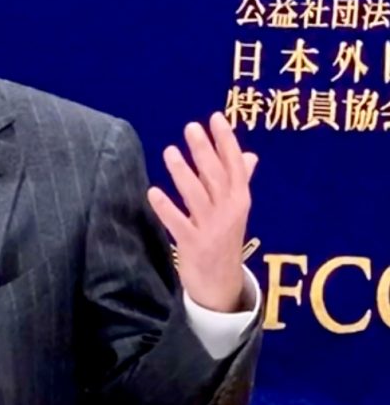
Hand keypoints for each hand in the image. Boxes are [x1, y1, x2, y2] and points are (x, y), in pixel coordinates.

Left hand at [147, 112, 257, 312]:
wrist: (222, 286)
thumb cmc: (225, 241)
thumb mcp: (236, 211)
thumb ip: (240, 182)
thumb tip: (250, 156)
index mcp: (240, 200)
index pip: (235, 166)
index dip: (226, 141)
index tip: (216, 118)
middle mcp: (229, 212)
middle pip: (216, 176)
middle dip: (204, 150)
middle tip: (191, 127)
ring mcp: (211, 229)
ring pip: (197, 196)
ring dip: (183, 173)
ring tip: (169, 151)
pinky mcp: (193, 245)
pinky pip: (178, 223)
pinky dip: (166, 208)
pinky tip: (153, 192)